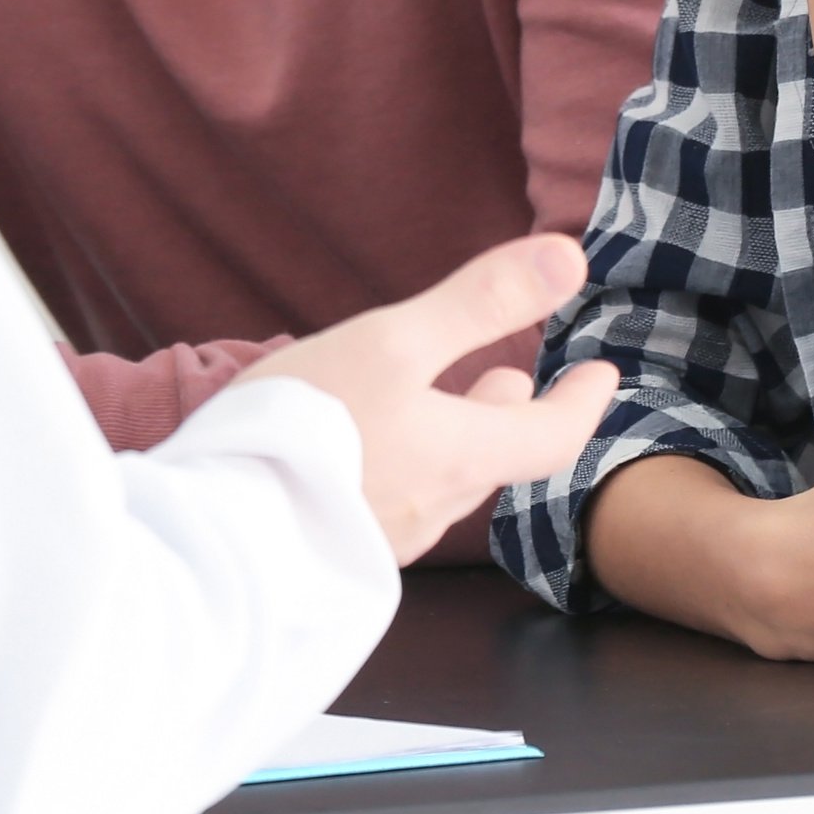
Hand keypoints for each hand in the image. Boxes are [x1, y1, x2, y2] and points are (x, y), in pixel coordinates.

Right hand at [246, 236, 618, 562]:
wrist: (212, 538)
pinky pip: (386, 504)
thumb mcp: (393, 342)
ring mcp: (381, 539)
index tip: (601, 374)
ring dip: (451, 440)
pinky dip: (399, 466)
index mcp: (461, 457)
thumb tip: (572, 260)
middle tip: (512, 380)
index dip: (582, 402)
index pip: (553, 437)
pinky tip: (362, 453)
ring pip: (439, 483)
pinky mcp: (331, 552)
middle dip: (507, 415)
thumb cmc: (305, 429)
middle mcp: (432, 508)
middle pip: (490, 459)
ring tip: (438, 406)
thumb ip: (480, 302)